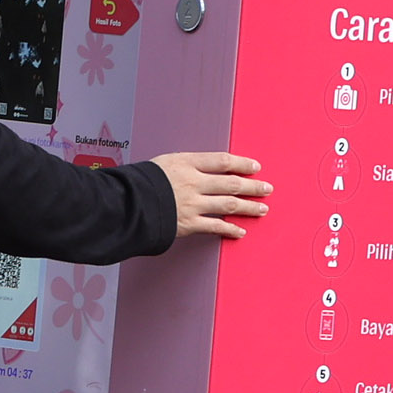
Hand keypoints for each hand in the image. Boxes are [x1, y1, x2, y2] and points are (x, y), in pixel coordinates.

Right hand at [151, 150, 271, 242]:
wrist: (124, 204)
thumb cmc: (139, 182)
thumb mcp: (162, 164)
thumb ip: (185, 166)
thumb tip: (205, 170)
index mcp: (186, 163)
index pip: (222, 161)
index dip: (242, 163)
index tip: (255, 166)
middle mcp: (193, 182)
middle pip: (231, 183)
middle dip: (252, 186)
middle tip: (267, 188)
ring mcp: (192, 204)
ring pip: (228, 204)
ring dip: (248, 207)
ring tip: (262, 209)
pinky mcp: (188, 224)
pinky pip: (215, 227)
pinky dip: (230, 229)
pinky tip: (241, 232)